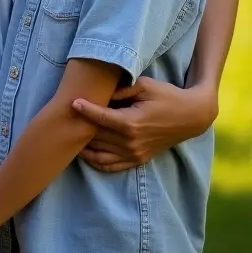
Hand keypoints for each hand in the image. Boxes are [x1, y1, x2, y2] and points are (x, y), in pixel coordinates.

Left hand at [73, 77, 216, 172]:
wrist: (190, 116)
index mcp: (132, 123)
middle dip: (79, 127)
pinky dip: (94, 161)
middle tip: (63, 118)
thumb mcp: (144, 85)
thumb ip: (120, 89)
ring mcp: (135, 154)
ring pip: (100, 153)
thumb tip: (100, 91)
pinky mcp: (138, 159)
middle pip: (97, 136)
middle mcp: (131, 142)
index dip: (84, 109)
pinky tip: (82, 152)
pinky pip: (111, 166)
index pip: (100, 118)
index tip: (72, 102)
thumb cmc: (166, 96)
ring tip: (68, 134)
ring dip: (83, 145)